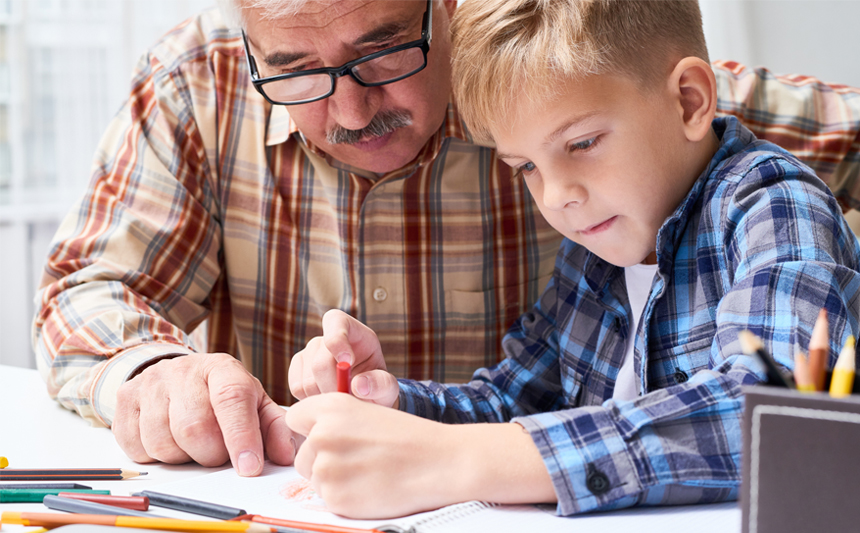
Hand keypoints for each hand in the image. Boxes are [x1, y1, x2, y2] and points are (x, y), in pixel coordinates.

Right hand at [112, 352, 297, 473]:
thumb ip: (273, 429)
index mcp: (222, 369)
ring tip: (193, 445)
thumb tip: (286, 455)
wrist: (178, 374)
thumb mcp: (254, 405)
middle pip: (194, 427)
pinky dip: (156, 456)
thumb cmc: (222, 395)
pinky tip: (169, 441)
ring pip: (163, 442)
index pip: (231, 399)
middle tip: (217, 452)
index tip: (249, 467)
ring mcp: (150, 383)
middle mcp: (183, 370)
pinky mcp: (125, 400)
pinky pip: (137, 447)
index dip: (241, 437)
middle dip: (211, 454)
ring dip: (183, 457)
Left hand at [286, 395, 557, 518]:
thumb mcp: (367, 411)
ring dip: (333, 478)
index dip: (309, 429)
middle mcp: (322, 434)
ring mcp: (326, 467)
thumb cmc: (408, 436)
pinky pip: (327, 499)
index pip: (294, 418)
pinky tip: (369, 486)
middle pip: (301, 453)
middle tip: (356, 459)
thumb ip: (332, 419)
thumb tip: (307, 435)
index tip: (325, 437)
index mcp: (331, 407)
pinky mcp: (334, 497)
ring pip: (313, 477)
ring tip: (367, 471)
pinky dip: (344, 497)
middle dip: (321, 459)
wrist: (439, 462)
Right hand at [289, 310, 398, 406]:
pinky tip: (327, 398)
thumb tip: (359, 385)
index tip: (348, 362)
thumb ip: (380, 384)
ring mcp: (307, 354)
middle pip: (320, 363)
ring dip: (325, 397)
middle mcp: (324, 339)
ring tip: (341, 398)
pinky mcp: (296, 371)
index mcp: (351, 330)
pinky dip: (312, 400)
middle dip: (334, 387)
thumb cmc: (376, 386)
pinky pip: (297, 389)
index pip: (335, 322)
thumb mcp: (388, 387)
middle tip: (349, 400)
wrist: (363, 399)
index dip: (337, 341)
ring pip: (307, 381)